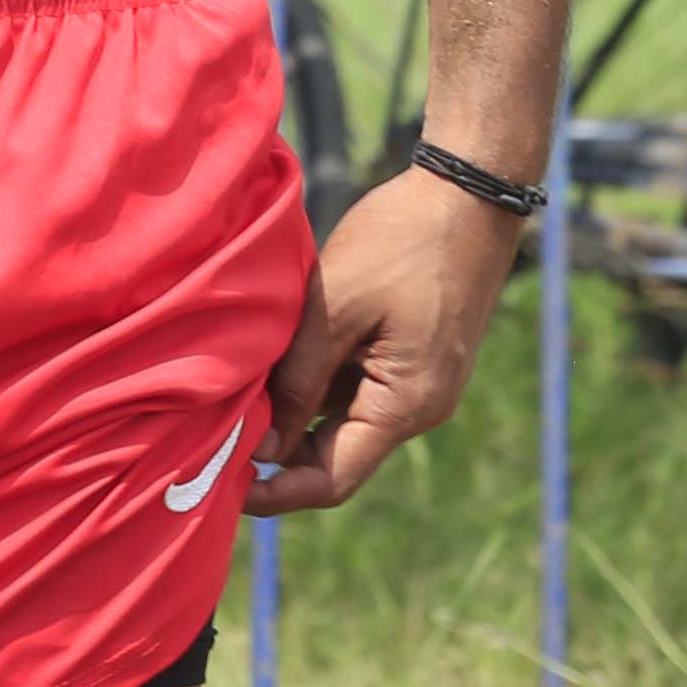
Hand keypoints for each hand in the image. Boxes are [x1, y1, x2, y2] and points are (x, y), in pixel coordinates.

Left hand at [253, 160, 524, 511]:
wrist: (469, 192)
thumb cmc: (402, 240)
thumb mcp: (337, 305)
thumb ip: (299, 379)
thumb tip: (265, 444)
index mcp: (405, 405)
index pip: (333, 480)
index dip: (276, 493)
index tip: (222, 485)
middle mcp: (421, 408)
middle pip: (338, 455)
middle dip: (279, 453)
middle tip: (217, 436)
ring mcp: (423, 383)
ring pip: (347, 420)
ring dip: (297, 413)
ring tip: (240, 391)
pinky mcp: (418, 357)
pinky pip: (361, 389)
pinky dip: (320, 384)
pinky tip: (282, 359)